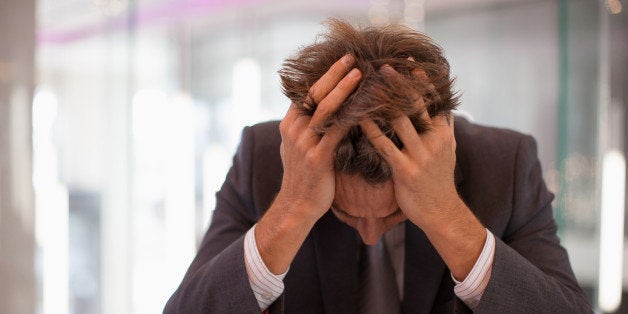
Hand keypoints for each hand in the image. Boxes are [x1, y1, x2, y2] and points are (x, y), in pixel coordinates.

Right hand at [276, 54, 361, 222]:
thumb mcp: (296, 146)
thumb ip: (305, 126)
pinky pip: (337, 131)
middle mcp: (294, 130)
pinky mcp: (318, 158)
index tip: (343, 60)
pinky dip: (352, 117)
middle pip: (315, 94)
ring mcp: (305, 143)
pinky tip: (367, 107)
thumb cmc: (303, 175)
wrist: (298, 205)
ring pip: (326, 109)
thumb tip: (317, 108)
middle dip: (335, 74)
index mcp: (289, 124)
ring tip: (360, 74)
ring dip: (344, 89)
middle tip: (353, 58)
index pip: (307, 91)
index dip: (326, 74)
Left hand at [360, 65, 484, 279]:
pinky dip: (371, 130)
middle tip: (383, 66)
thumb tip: (443, 107)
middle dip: (400, 84)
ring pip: (400, 121)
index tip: (408, 61)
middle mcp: (434, 140)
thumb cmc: (439, 180)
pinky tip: (358, 118)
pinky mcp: (405, 170)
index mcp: (443, 132)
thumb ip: (443, 128)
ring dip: (382, 102)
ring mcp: (421, 155)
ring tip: (367, 86)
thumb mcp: (447, 151)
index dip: (420, 80)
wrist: (440, 212)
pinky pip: (384, 145)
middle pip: (416, 105)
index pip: (433, 99)